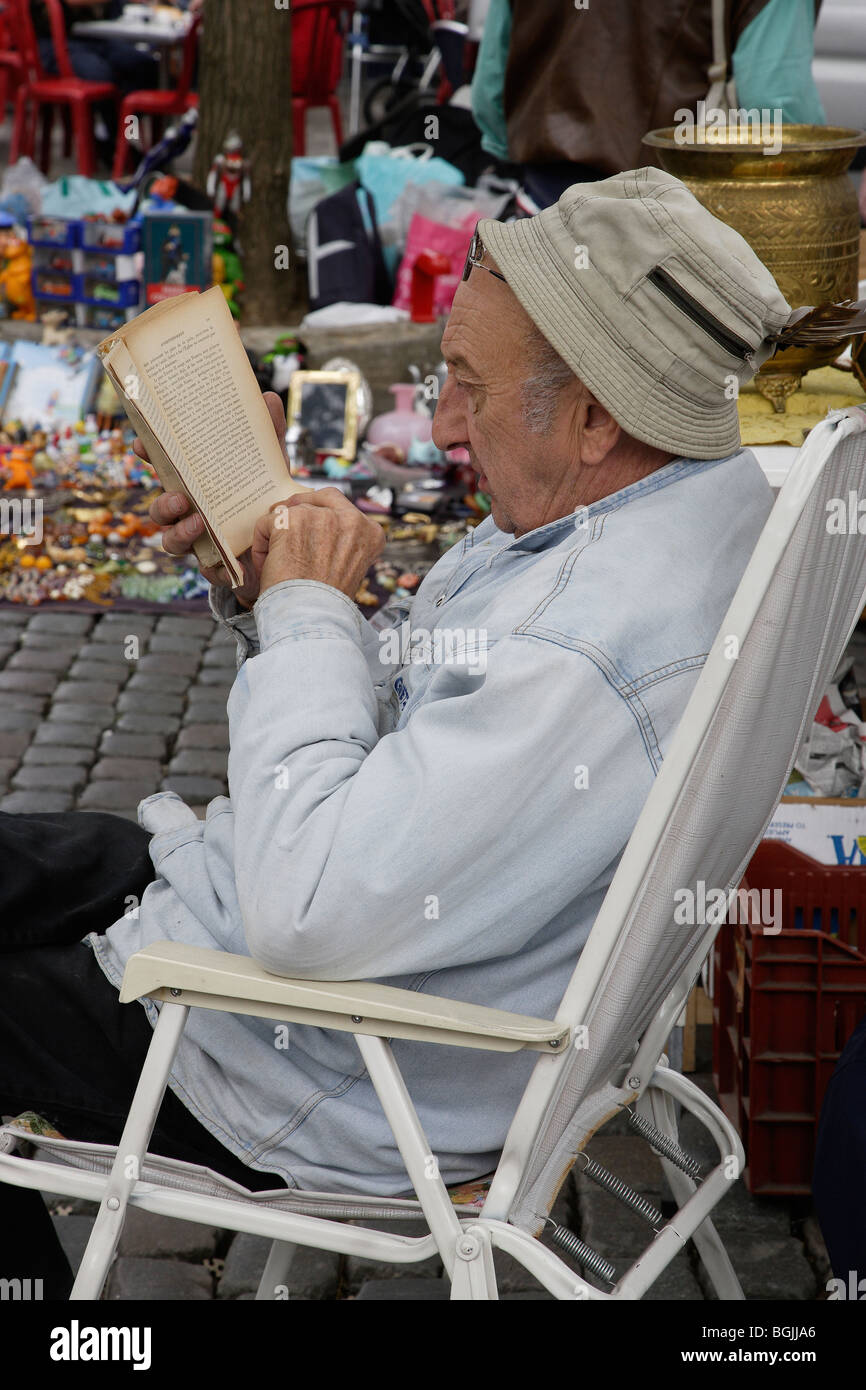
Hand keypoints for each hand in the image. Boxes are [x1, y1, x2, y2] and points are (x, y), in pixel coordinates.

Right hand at [144, 391, 289, 609]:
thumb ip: (269, 434)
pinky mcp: (215, 565)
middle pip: (162, 507)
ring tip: (198, 519)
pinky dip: (212, 564)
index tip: (141, 443)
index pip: (166, 470)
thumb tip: (268, 398)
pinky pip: (204, 567)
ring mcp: (200, 541)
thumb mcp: (272, 466)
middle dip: (163, 501)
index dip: (149, 456)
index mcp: (199, 485)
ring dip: (179, 530)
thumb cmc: (268, 500)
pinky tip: (223, 557)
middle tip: (180, 495)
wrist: (288, 548)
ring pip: (171, 538)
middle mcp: (192, 513)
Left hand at [250, 487, 384, 599]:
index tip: (308, 522)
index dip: (321, 512)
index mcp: (371, 532)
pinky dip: (262, 543)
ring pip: (290, 512)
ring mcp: (321, 517)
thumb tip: (314, 529)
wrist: (312, 618)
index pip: (342, 507)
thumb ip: (340, 543)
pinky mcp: (292, 521)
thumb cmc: (327, 603)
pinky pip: (267, 522)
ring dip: (278, 534)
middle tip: (281, 521)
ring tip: (276, 563)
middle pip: (316, 499)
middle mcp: (351, 520)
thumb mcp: (348, 567)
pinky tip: (268, 565)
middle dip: (297, 508)